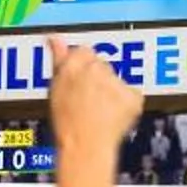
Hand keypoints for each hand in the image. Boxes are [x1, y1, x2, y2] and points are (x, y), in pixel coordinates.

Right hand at [45, 40, 142, 164]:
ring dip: (112, 93)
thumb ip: (59, 58)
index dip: (83, 69)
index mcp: (74, 64)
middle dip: (98, 80)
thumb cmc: (67, 124)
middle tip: (89, 103)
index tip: (81, 85)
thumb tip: (54, 37)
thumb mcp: (55, 88)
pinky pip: (132, 95)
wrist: (84, 149)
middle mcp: (96, 69)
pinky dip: (127, 106)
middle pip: (102, 65)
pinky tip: (113, 118)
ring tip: (100, 113)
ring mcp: (116, 82)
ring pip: (117, 80)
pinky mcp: (133, 95)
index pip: (84, 52)